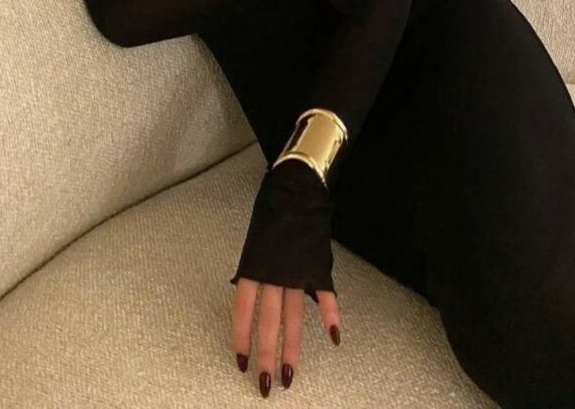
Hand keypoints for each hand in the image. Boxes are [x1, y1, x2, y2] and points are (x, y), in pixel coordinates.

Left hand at [229, 161, 340, 392]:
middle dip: (267, 357)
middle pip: (268, 323)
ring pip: (294, 318)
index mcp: (253, 266)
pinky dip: (330, 317)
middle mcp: (274, 274)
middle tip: (266, 385)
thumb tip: (248, 295)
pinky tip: (333, 338)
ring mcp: (298, 272)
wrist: (297, 188)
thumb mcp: (254, 243)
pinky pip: (325, 297)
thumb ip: (254, 272)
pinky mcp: (319, 267)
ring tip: (291, 374)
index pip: (242, 311)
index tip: (241, 363)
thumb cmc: (272, 211)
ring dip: (292, 349)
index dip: (241, 339)